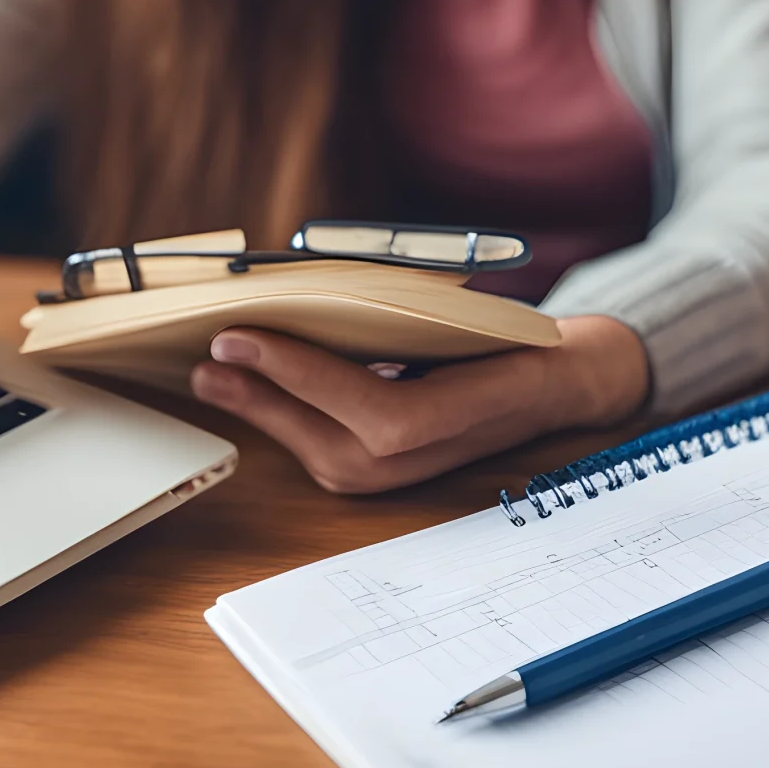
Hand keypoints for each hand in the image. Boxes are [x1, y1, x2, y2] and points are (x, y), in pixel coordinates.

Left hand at [190, 317, 649, 493]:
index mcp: (467, 410)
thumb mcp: (466, 310)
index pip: (373, 410)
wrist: (558, 383)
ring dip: (268, 416)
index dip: (301, 376)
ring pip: (323, 457)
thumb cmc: (512, 336)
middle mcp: (435, 455)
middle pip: (331, 443)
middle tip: (210, 358)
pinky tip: (257, 392)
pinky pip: (329, 456)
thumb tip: (308, 290)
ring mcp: (413, 474)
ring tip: (219, 376)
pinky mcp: (393, 477)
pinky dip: (290, 425)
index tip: (243, 337)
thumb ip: (400, 310)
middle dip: (264, 399)